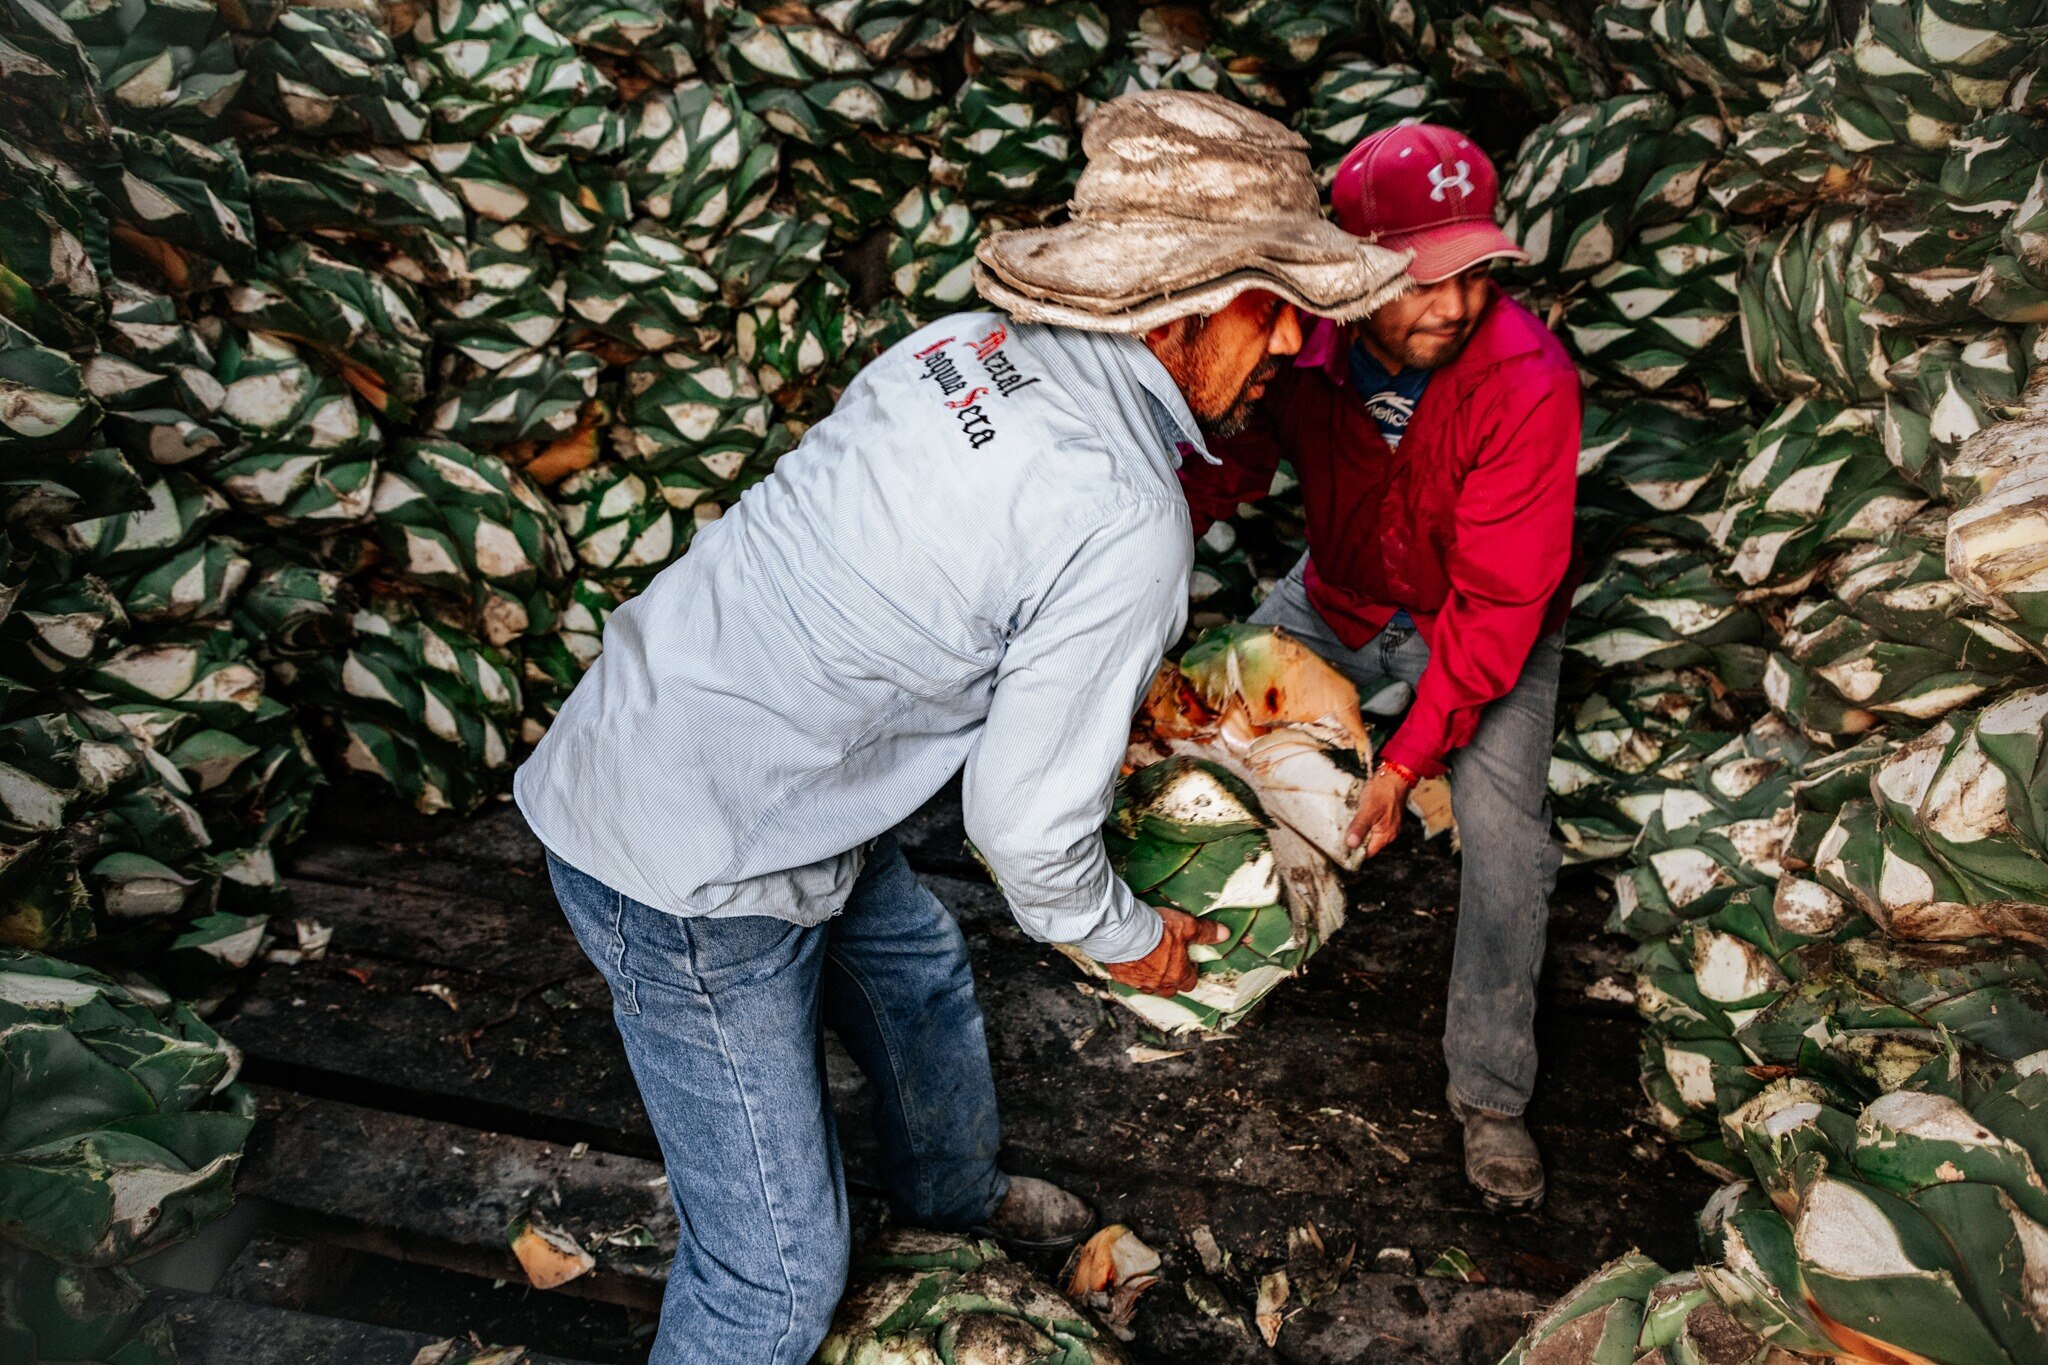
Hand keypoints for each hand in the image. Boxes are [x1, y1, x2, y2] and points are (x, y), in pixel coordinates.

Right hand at [1102, 906, 1230, 996]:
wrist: (1124, 932)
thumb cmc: (1157, 930)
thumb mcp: (1187, 926)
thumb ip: (1205, 932)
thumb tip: (1225, 934)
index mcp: (1178, 974)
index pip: (1189, 983)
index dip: (1190, 974)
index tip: (1188, 964)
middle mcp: (1159, 983)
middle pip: (1169, 990)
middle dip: (1171, 981)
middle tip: (1169, 966)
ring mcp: (1139, 982)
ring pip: (1149, 988)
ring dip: (1151, 979)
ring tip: (1149, 964)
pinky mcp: (1121, 977)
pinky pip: (1129, 980)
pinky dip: (1131, 973)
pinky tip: (1130, 962)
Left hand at [1346, 763, 1413, 857]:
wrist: (1395, 776)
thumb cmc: (1382, 792)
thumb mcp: (1367, 810)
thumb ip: (1359, 828)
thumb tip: (1351, 845)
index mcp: (1385, 835)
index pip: (1367, 853)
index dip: (1355, 852)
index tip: (1341, 847)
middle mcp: (1390, 834)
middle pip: (1369, 845)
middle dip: (1356, 841)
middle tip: (1341, 834)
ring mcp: (1390, 826)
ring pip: (1371, 835)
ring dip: (1360, 832)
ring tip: (1347, 826)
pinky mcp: (1388, 818)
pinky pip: (1374, 827)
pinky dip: (1365, 824)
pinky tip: (1357, 818)